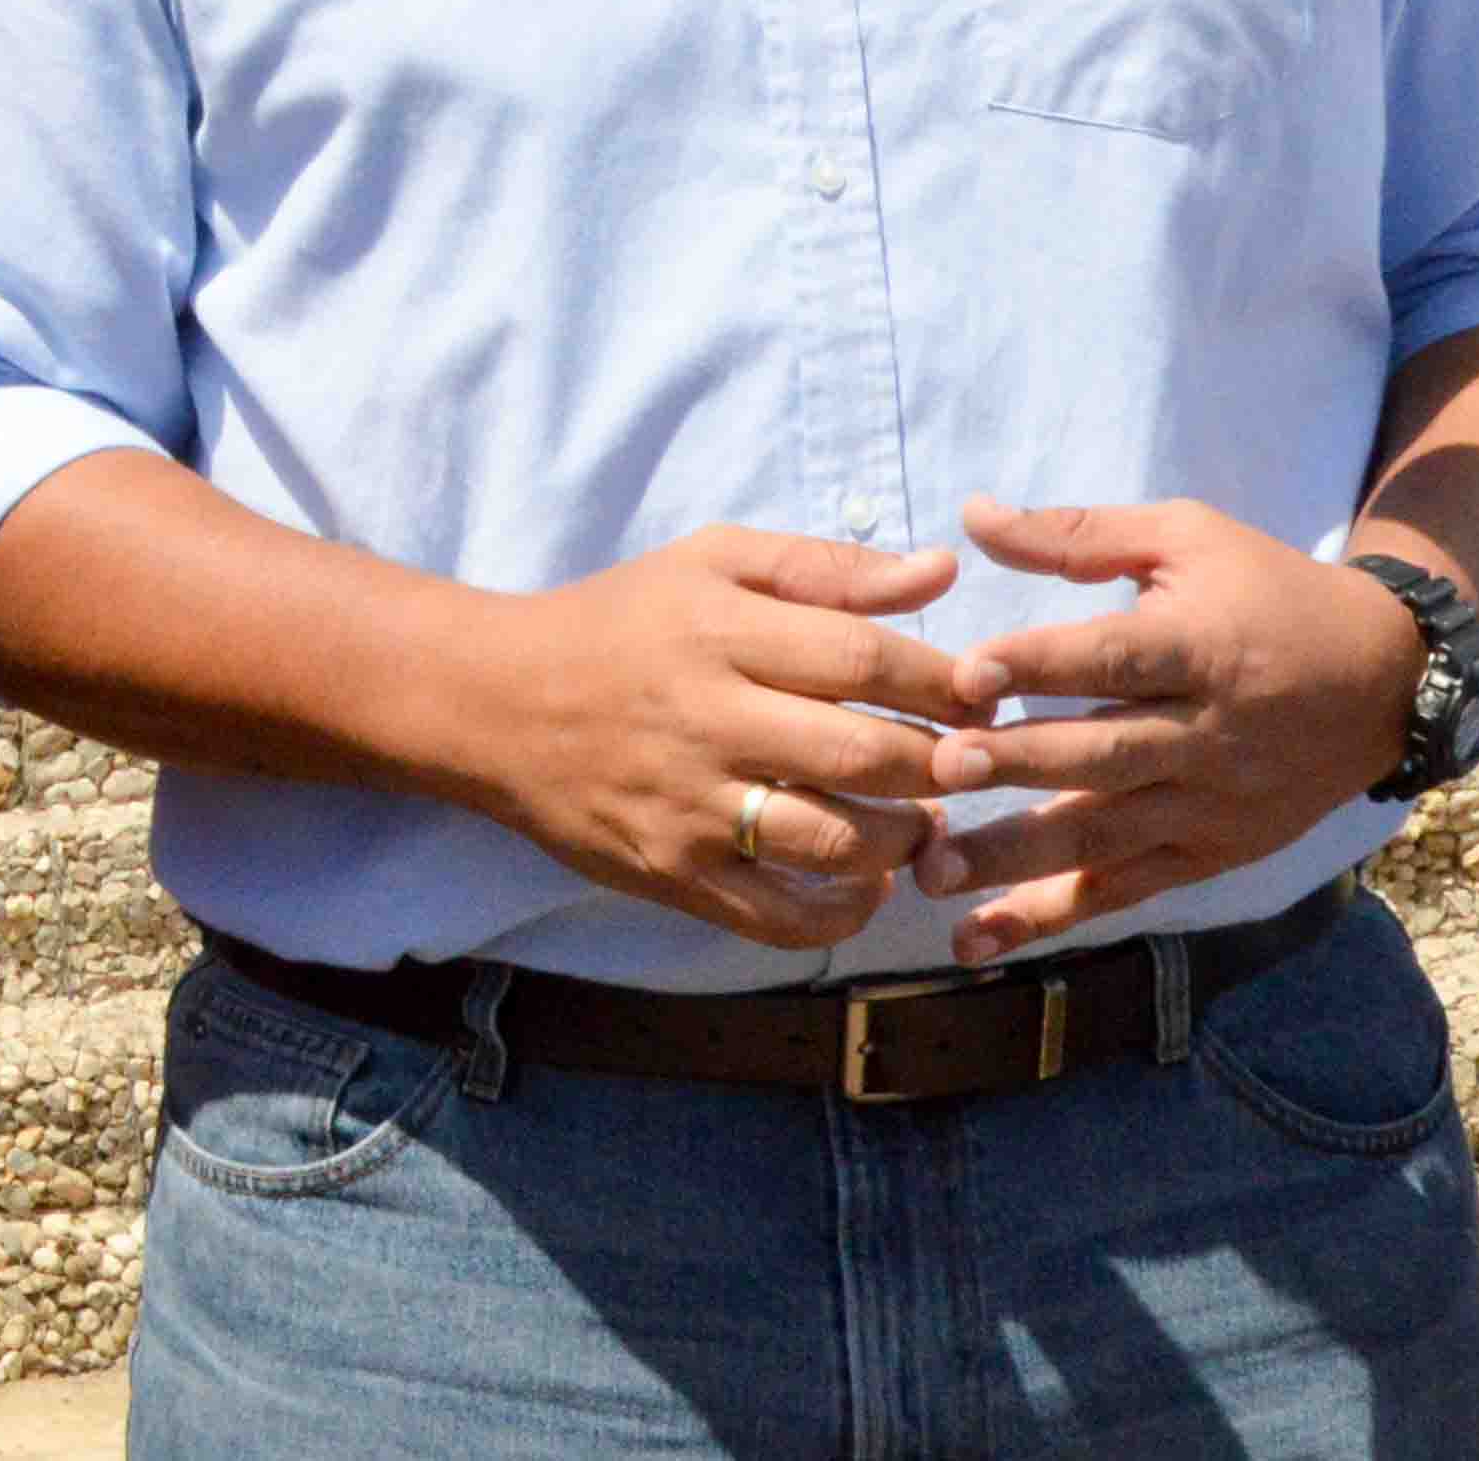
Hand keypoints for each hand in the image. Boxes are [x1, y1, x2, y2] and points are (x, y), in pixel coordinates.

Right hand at [440, 529, 991, 948]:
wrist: (491, 701)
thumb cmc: (618, 620)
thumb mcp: (709, 562)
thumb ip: (826, 567)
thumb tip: (941, 572)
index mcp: (720, 631)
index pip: (864, 658)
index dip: (946, 681)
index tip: (987, 692)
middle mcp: (706, 720)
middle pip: (864, 756)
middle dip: (945, 766)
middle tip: (975, 763)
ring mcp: (688, 806)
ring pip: (834, 844)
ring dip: (905, 839)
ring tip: (922, 821)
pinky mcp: (672, 873)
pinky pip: (781, 916)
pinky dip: (844, 913)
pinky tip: (866, 882)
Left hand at [924, 497, 1423, 961]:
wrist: (1387, 684)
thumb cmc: (1270, 593)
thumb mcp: (1188, 538)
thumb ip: (1078, 535)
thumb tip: (972, 516)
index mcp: (1200, 649)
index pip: (1116, 660)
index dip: (1041, 665)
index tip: (967, 672)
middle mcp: (1206, 736)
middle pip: (1104, 755)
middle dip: (1018, 764)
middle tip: (938, 768)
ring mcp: (1208, 806)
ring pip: (1105, 835)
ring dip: (1016, 856)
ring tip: (931, 868)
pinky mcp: (1209, 854)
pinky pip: (1124, 890)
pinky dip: (1052, 916)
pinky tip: (979, 935)